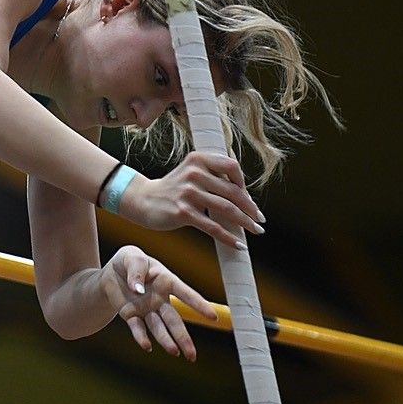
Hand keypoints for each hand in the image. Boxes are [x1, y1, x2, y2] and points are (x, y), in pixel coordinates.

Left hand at [100, 245, 217, 360]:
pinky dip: (141, 337)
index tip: (213, 317)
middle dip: (183, 337)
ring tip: (175, 352)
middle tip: (192, 354)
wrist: (112, 272)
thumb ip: (135, 271)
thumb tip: (137, 290)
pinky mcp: (132, 315)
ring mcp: (147, 309)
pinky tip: (147, 346)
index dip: (199, 304)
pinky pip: (138, 328)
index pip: (185, 293)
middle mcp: (160, 299)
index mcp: (166, 281)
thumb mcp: (131, 257)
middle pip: (174, 320)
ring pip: (159, 328)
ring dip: (166, 340)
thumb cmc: (127, 261)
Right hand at [119, 153, 265, 247]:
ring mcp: (188, 193)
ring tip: (255, 231)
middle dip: (250, 209)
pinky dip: (229, 237)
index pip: (232, 167)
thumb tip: (244, 195)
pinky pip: (213, 227)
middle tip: (259, 220)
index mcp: (198, 159)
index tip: (247, 198)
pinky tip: (238, 244)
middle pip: (233, 192)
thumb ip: (213, 176)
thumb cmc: (172, 189)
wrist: (143, 200)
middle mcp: (194, 173)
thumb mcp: (190, 172)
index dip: (244, 183)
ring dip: (245, 223)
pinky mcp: (183, 212)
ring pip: (227, 209)